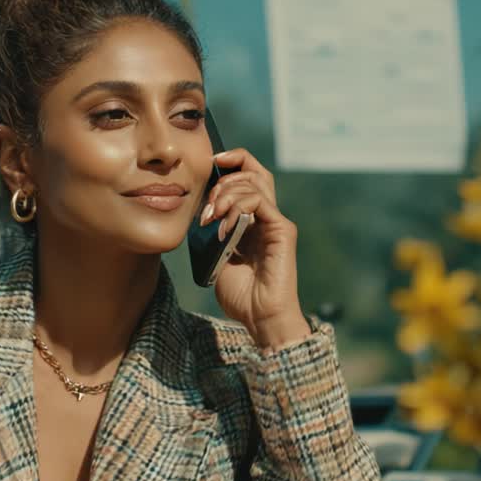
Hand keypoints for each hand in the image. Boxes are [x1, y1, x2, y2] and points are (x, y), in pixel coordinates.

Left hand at [199, 149, 310, 349]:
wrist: (260, 318)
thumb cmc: (241, 294)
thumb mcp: (216, 255)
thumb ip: (212, 230)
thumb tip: (199, 208)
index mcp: (251, 219)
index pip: (247, 175)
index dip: (230, 162)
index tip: (208, 166)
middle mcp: (266, 216)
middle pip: (254, 170)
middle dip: (224, 178)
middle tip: (207, 205)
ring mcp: (275, 221)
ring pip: (254, 182)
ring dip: (226, 194)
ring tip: (211, 218)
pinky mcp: (282, 230)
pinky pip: (259, 201)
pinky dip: (237, 207)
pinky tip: (225, 229)